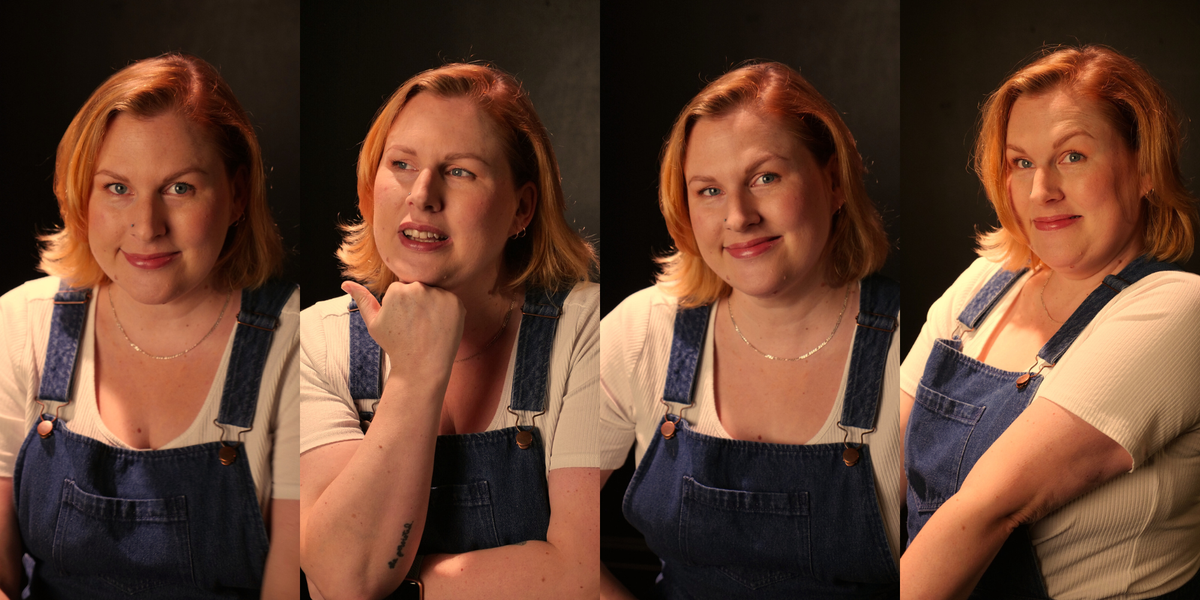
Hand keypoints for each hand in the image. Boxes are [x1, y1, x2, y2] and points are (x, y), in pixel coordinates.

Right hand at [341, 280, 464, 381]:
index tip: (403, 322)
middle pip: (419, 287)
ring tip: (427, 327)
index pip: (402, 288)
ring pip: (435, 293)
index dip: (402, 305)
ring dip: (433, 305)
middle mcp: (419, 288)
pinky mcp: (456, 303)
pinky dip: (447, 312)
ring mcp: (439, 295)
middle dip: (417, 302)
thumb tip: (346, 283)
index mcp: (397, 290)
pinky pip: (450, 301)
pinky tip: (439, 327)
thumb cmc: (396, 345)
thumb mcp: (374, 323)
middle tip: (416, 326)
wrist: (422, 367)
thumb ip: (362, 299)